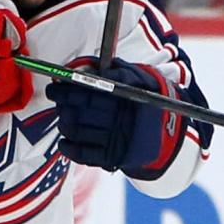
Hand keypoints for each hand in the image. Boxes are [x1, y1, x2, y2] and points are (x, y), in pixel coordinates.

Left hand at [46, 58, 186, 177]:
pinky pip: (83, 154)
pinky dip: (68, 148)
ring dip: (64, 124)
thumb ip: (115, 72)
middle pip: (78, 112)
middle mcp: (118, 118)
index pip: (86, 92)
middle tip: (58, 103)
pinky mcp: (113, 157)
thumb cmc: (148, 100)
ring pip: (77, 131)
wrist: (170, 132)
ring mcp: (115, 139)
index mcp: (123, 96)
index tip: (53, 88)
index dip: (65, 91)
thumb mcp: (138, 78)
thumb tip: (87, 67)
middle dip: (62, 107)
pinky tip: (64, 142)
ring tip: (64, 119)